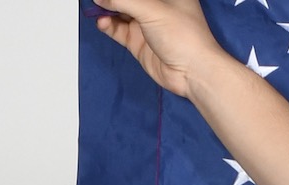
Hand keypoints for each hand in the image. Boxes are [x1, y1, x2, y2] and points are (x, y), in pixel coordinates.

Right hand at [90, 0, 232, 98]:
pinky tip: (103, 22)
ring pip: (120, 12)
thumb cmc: (184, 37)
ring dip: (107, 10)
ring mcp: (147, 25)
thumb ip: (124, 1)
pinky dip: (107, 25)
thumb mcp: (153, 10)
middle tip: (99, 0)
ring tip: (97, 8)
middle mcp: (157, 8)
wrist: (192, 72)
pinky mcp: (138, 42)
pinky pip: (117, 29)